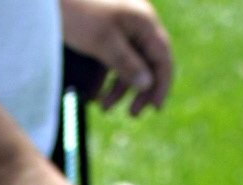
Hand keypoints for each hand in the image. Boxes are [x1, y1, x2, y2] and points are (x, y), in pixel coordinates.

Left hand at [61, 0, 174, 115]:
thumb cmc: (79, 12)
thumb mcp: (103, 42)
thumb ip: (127, 64)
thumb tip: (148, 85)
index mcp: (144, 22)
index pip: (163, 57)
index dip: (162, 85)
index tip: (155, 109)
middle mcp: (136, 24)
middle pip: (148, 63)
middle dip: (141, 90)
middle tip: (132, 114)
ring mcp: (121, 28)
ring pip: (129, 63)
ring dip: (120, 88)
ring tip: (105, 108)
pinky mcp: (105, 32)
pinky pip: (112, 59)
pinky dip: (106, 78)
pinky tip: (96, 95)